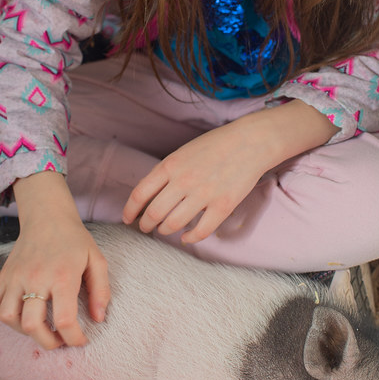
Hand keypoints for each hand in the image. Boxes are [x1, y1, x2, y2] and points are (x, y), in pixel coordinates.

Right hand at [0, 173, 110, 349]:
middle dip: (48, 342)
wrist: (47, 216)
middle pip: (32, 325)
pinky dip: (6, 317)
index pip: (64, 320)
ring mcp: (15, 277)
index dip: (74, 339)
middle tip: (60, 340)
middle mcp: (36, 278)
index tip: (80, 341)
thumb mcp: (96, 260)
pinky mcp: (3, 275)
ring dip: (25, 331)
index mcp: (62, 276)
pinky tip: (22, 315)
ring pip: (9, 317)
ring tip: (41, 327)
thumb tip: (99, 318)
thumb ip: (102, 290)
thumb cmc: (74, 240)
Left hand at [122, 100, 338, 243]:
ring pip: (174, 224)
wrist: (250, 141)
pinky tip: (187, 237)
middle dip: (146, 225)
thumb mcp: (183, 152)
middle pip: (154, 213)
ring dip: (166, 231)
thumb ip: (166, 172)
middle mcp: (184, 181)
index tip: (128, 219)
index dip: (130, 210)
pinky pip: (201, 231)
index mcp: (171, 165)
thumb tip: (150, 195)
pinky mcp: (223, 205)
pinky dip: (190, 238)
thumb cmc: (216, 145)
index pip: (141, 194)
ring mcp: (204, 194)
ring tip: (165, 230)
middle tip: (146, 228)